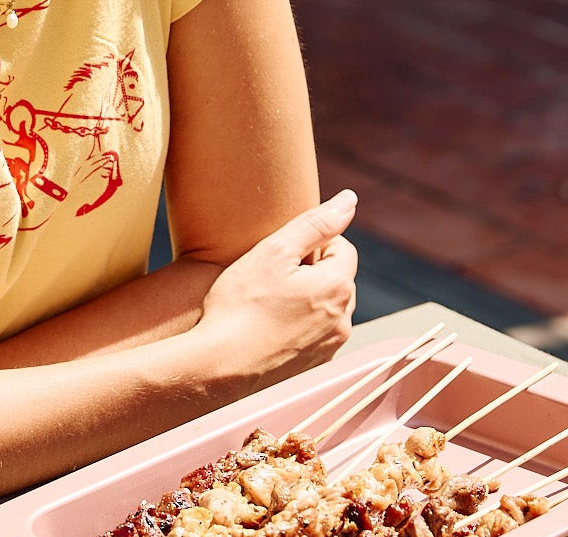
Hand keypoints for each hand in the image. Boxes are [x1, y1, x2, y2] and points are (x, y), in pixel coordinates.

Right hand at [196, 189, 358, 392]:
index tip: (280, 254)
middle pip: (335, 277)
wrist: (218, 367)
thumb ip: (316, 222)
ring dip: (305, 298)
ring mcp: (328, 348)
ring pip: (325, 307)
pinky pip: (313, 334)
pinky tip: (267, 326)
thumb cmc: (241, 304)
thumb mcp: (275, 250)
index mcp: (338, 287)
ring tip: (267, 301)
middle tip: (270, 275)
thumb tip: (350, 199)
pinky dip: (297, 325)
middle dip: (310, 270)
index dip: (310, 243)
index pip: (341, 247)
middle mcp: (343, 320)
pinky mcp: (312, 367)